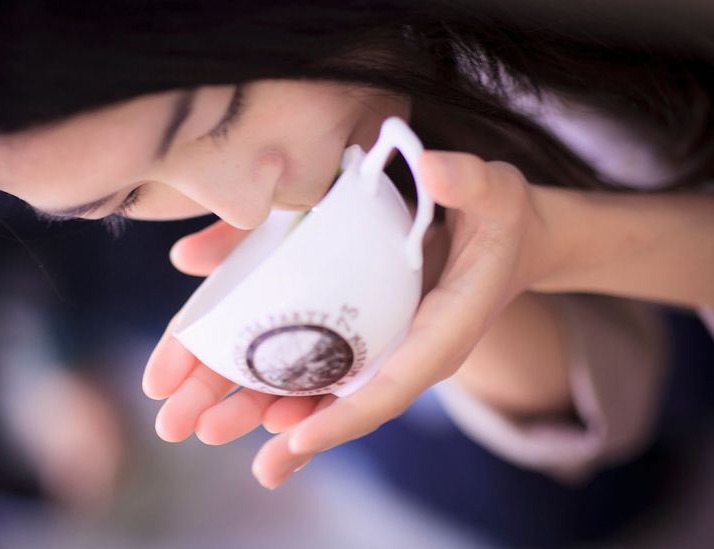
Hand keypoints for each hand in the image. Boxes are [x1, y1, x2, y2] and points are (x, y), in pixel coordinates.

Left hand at [144, 150, 554, 488]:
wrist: (510, 240)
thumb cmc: (500, 217)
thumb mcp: (493, 191)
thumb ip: (468, 181)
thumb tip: (434, 169)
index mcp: (442, 333)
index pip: (392, 387)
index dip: (342, 416)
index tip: (292, 439)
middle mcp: (410, 356)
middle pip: (343, 404)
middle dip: (278, 425)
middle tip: (208, 432)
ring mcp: (388, 352)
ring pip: (324, 393)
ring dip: (263, 408)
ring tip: (203, 424)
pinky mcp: (371, 338)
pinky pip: (324, 370)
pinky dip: (280, 383)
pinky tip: (235, 395)